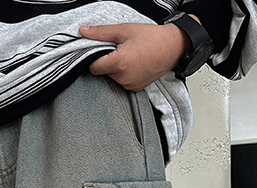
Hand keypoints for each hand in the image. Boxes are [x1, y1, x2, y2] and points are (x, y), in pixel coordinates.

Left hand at [79, 20, 195, 90]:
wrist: (172, 47)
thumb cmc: (151, 38)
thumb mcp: (124, 31)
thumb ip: (101, 33)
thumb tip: (84, 32)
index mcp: (119, 64)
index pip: (93, 67)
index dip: (94, 58)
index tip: (101, 50)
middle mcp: (123, 78)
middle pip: (103, 72)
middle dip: (107, 61)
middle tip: (120, 50)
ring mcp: (129, 85)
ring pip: (112, 78)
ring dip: (116, 68)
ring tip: (129, 57)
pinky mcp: (135, 89)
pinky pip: (122, 82)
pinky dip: (124, 74)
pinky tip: (134, 65)